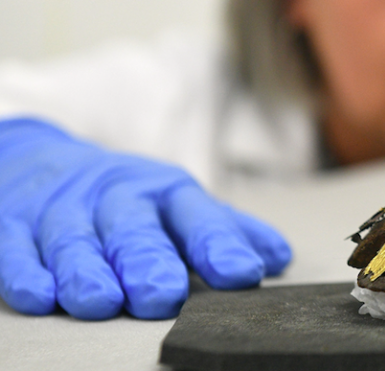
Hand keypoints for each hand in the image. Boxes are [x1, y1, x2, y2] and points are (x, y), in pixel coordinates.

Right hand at [0, 118, 290, 319]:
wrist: (40, 162)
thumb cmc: (126, 198)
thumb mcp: (177, 205)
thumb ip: (225, 231)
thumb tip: (279, 257)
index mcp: (165, 193)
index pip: (197, 216)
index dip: (220, 244)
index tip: (243, 273)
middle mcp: (117, 199)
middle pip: (133, 228)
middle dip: (148, 260)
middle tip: (162, 295)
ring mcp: (63, 212)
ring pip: (74, 241)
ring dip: (86, 272)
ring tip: (102, 302)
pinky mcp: (14, 227)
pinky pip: (16, 250)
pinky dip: (27, 272)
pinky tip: (40, 295)